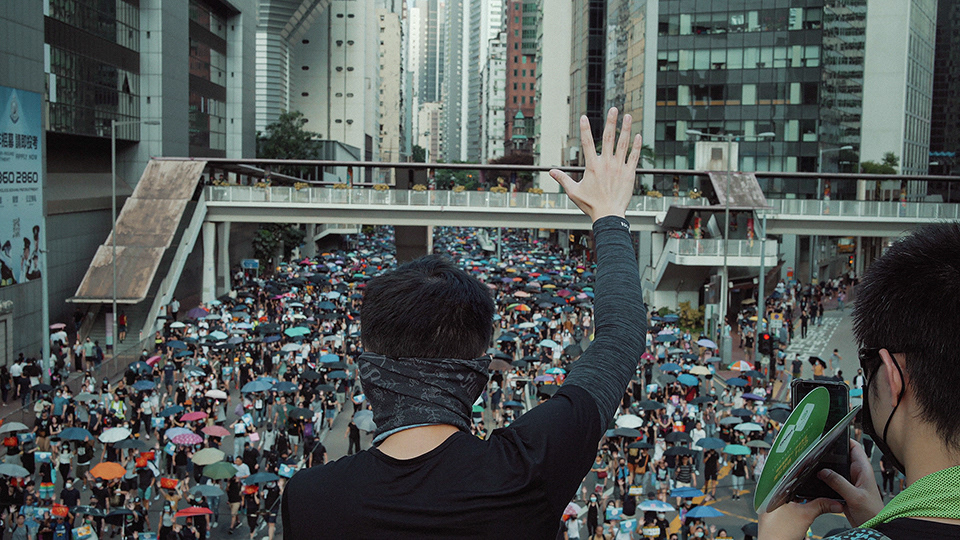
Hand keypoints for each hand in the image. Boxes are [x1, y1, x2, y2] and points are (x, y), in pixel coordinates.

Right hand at [550, 108, 641, 221]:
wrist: (609, 215)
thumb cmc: (590, 205)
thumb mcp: (573, 192)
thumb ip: (563, 179)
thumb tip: (551, 172)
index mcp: (592, 166)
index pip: (587, 143)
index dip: (585, 129)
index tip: (583, 117)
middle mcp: (606, 164)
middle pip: (609, 138)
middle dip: (611, 122)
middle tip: (613, 109)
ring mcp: (619, 168)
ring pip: (623, 144)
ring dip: (626, 129)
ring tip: (628, 116)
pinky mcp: (629, 174)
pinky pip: (633, 157)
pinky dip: (636, 146)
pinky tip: (638, 135)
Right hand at [759, 439, 883, 537]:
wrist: (873, 527)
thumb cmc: (873, 513)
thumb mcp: (855, 496)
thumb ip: (839, 483)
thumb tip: (823, 472)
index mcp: (863, 470)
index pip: (854, 447)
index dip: (843, 439)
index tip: (830, 434)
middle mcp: (856, 473)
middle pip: (840, 457)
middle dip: (829, 454)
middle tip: (815, 450)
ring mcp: (849, 482)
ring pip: (834, 469)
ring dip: (825, 468)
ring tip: (813, 464)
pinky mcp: (843, 491)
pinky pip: (831, 481)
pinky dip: (824, 480)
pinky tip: (816, 480)